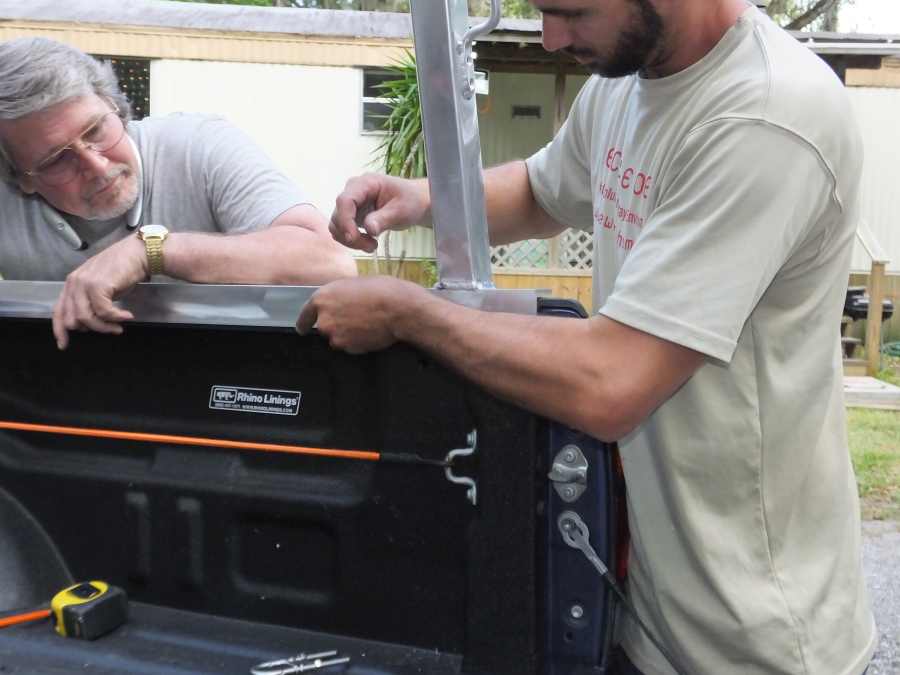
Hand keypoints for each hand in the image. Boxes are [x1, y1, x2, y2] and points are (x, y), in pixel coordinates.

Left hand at [52, 235, 148, 349]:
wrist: (138, 253)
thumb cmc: (123, 269)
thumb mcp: (101, 286)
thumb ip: (90, 301)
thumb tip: (89, 323)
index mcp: (72, 283)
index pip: (58, 311)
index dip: (60, 330)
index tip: (64, 345)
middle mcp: (74, 283)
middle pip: (72, 319)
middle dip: (92, 329)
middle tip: (110, 329)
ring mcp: (84, 283)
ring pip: (86, 318)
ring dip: (104, 326)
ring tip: (119, 326)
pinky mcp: (98, 286)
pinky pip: (103, 312)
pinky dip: (116, 318)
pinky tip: (127, 316)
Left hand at [295, 276, 426, 353]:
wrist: (398, 308)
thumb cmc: (381, 291)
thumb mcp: (352, 284)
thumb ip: (337, 297)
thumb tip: (337, 304)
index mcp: (322, 298)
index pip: (305, 316)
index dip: (304, 323)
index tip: (304, 328)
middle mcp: (324, 319)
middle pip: (324, 328)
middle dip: (336, 325)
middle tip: (355, 318)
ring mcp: (335, 335)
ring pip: (338, 338)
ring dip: (347, 334)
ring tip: (366, 323)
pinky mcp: (348, 347)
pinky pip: (350, 346)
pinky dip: (357, 341)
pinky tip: (370, 331)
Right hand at [329, 173, 429, 252]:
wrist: (413, 203)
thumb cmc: (410, 201)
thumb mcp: (402, 210)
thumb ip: (384, 218)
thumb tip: (369, 228)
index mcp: (365, 183)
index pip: (345, 200)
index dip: (345, 220)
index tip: (353, 238)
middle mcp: (353, 191)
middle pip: (338, 215)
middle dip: (350, 235)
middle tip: (372, 246)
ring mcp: (351, 204)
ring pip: (337, 226)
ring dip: (351, 241)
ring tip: (373, 246)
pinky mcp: (351, 216)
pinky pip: (343, 231)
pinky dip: (353, 241)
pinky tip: (370, 243)